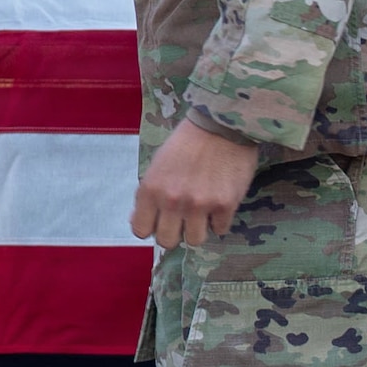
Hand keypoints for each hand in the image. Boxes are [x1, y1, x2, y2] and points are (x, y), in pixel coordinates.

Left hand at [130, 120, 259, 248]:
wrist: (221, 126)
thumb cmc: (186, 142)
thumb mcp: (157, 166)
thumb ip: (150, 194)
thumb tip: (142, 221)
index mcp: (150, 189)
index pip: (141, 230)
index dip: (151, 228)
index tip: (160, 221)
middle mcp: (171, 201)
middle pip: (167, 241)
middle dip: (174, 233)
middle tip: (182, 220)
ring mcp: (199, 205)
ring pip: (195, 240)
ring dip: (198, 229)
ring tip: (203, 213)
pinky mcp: (225, 206)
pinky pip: (220, 229)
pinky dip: (220, 220)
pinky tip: (220, 204)